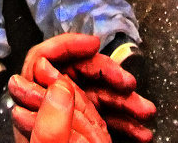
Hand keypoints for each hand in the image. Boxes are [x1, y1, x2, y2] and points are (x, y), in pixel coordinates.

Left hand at [11, 34, 156, 142]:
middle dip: (107, 75)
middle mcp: (48, 112)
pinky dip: (124, 122)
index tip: (94, 44)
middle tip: (129, 84)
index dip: (67, 46)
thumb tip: (60, 84)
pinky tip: (140, 132)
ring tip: (145, 112)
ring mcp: (67, 124)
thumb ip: (51, 121)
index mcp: (33, 109)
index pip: (42, 60)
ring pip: (96, 96)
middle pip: (76, 74)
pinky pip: (104, 118)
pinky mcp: (84, 137)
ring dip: (123, 101)